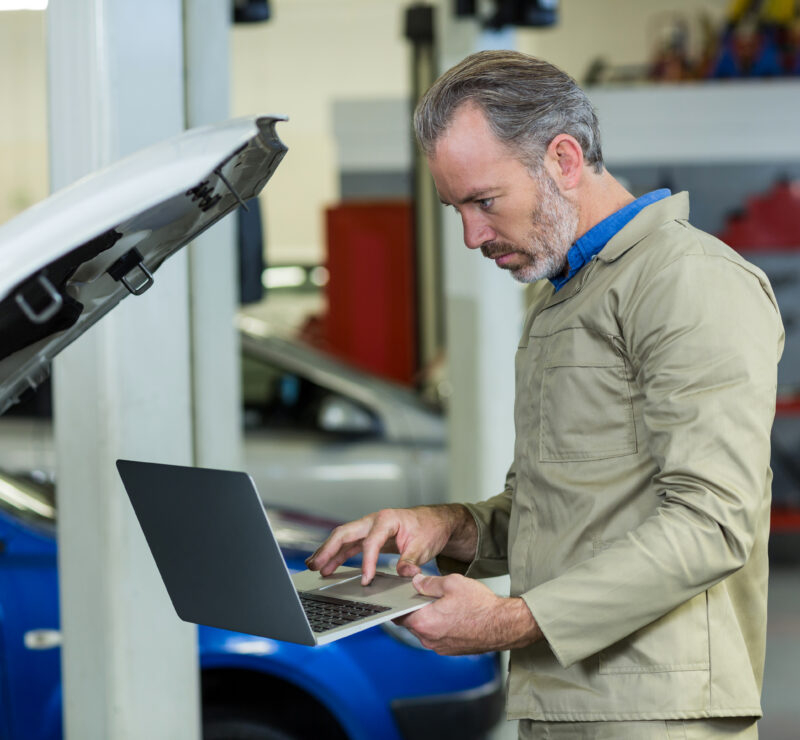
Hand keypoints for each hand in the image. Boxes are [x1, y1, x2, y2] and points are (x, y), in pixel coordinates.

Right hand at [305, 505, 475, 585]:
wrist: (435, 522)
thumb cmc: (429, 529)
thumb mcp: (424, 545)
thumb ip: (411, 560)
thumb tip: (404, 574)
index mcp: (387, 519)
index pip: (371, 542)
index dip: (367, 562)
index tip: (365, 580)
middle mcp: (374, 521)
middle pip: (345, 533)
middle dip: (329, 548)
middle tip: (316, 564)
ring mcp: (370, 528)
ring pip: (343, 539)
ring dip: (328, 552)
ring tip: (314, 567)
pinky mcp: (370, 537)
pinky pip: (350, 546)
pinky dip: (338, 556)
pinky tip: (328, 567)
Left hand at [397, 573, 542, 654]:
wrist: (504, 625)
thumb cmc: (480, 605)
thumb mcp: (452, 583)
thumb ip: (429, 583)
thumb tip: (415, 582)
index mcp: (424, 622)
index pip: (398, 615)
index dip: (396, 604)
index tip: (396, 595)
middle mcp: (429, 639)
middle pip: (410, 623)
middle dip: (412, 609)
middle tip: (419, 593)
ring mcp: (440, 647)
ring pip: (424, 630)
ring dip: (426, 617)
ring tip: (438, 602)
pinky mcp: (451, 650)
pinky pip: (437, 636)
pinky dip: (438, 626)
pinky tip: (449, 614)